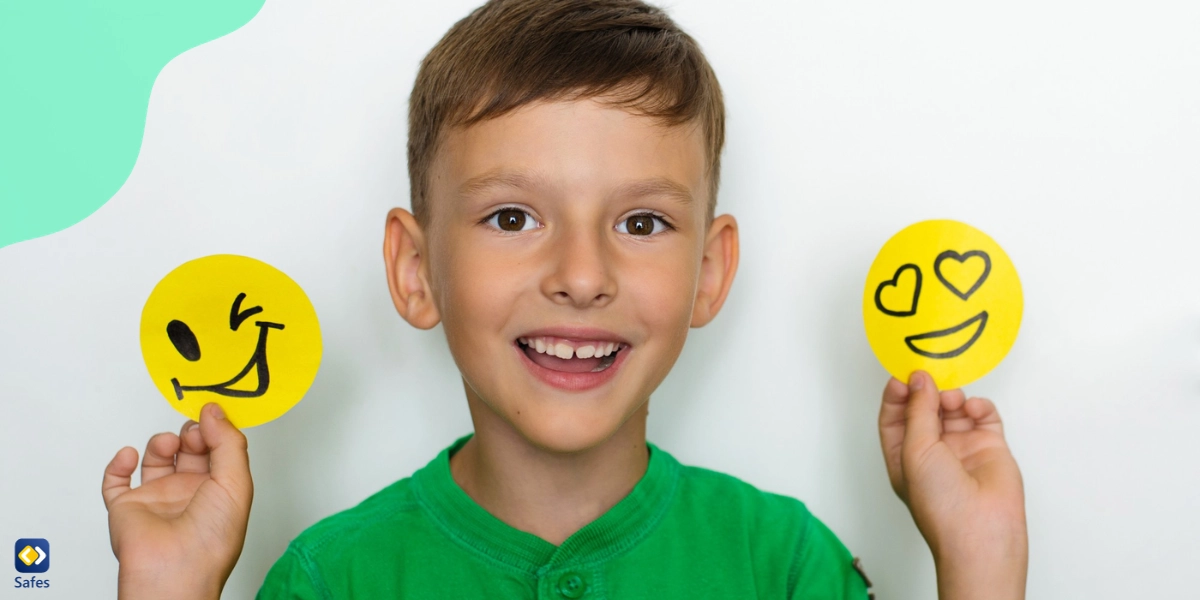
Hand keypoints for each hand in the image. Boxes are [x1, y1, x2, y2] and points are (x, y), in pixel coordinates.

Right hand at [102, 403, 252, 599]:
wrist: (174, 570)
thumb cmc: (211, 538)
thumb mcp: (236, 483)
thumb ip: (228, 443)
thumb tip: (214, 413)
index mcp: (218, 491)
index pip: (218, 451)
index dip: (215, 431)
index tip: (211, 414)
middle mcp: (188, 494)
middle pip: (188, 450)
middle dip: (191, 433)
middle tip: (192, 432)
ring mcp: (156, 500)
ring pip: (155, 459)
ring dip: (160, 442)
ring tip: (167, 444)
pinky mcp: (126, 507)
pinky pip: (115, 480)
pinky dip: (119, 463)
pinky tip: (132, 455)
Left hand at [878, 371, 1027, 599]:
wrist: (981, 531)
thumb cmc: (939, 503)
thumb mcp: (915, 450)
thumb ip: (917, 411)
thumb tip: (918, 380)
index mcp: (905, 457)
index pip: (895, 418)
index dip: (897, 396)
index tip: (901, 375)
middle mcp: (932, 452)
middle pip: (924, 409)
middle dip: (925, 391)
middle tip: (928, 374)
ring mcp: (962, 448)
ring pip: (953, 408)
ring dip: (951, 397)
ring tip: (951, 400)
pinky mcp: (990, 447)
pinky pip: (983, 415)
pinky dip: (978, 406)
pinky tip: (972, 409)